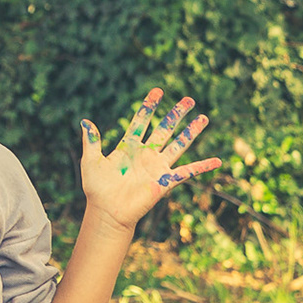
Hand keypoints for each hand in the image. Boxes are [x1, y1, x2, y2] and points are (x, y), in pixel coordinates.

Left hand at [79, 87, 222, 231]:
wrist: (107, 211)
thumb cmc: (97, 188)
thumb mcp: (90, 161)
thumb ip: (91, 142)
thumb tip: (85, 121)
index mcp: (129, 146)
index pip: (142, 121)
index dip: (149, 106)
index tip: (157, 91)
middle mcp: (147, 153)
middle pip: (165, 128)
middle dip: (177, 113)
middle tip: (189, 100)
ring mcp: (157, 167)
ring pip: (179, 144)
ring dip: (192, 132)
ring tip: (204, 118)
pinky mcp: (165, 181)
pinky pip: (188, 172)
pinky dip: (203, 166)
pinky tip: (217, 161)